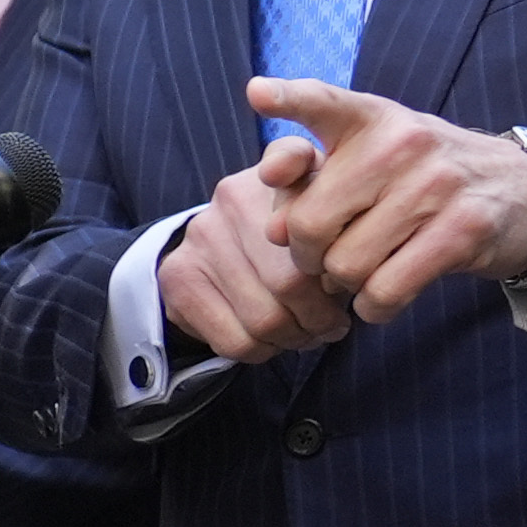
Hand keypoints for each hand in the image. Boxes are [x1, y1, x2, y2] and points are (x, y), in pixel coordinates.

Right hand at [158, 165, 359, 363]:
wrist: (215, 250)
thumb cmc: (287, 240)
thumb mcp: (323, 216)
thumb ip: (346, 220)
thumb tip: (349, 274)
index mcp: (278, 175)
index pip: (303, 183)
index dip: (329, 240)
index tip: (339, 274)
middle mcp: (232, 197)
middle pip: (291, 282)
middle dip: (320, 317)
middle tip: (331, 327)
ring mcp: (201, 237)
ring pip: (264, 318)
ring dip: (293, 339)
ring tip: (304, 335)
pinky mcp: (177, 276)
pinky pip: (234, 340)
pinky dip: (262, 351)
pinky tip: (271, 341)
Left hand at [246, 79, 526, 319]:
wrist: (520, 192)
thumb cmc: (422, 180)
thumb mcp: (372, 158)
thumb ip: (312, 181)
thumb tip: (273, 231)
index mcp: (372, 119)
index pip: (324, 102)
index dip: (289, 98)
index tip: (259, 93)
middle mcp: (402, 143)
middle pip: (310, 225)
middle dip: (308, 257)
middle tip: (328, 258)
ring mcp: (437, 184)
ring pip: (345, 265)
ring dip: (345, 285)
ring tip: (365, 270)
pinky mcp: (463, 230)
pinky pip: (386, 290)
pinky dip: (375, 306)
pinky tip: (381, 295)